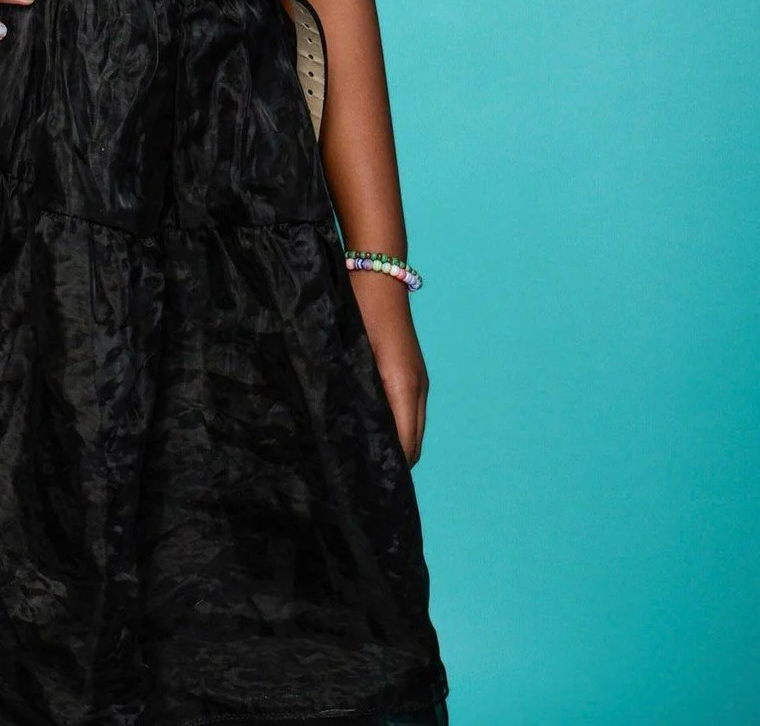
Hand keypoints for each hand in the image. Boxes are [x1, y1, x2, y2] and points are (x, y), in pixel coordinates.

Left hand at [348, 270, 429, 465]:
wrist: (376, 273)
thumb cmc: (359, 308)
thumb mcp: (351, 353)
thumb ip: (350, 393)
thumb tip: (341, 431)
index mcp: (404, 387)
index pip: (405, 448)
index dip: (387, 470)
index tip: (361, 486)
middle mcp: (417, 388)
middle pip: (412, 446)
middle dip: (390, 463)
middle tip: (355, 477)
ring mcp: (417, 380)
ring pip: (411, 430)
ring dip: (393, 445)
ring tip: (358, 457)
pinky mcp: (411, 372)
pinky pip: (408, 413)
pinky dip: (394, 428)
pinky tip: (367, 428)